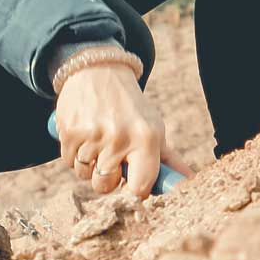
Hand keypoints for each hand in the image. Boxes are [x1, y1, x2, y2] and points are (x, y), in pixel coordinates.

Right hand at [55, 64, 167, 198]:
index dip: (134, 189)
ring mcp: (92, 134)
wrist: (98, 70)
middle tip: (111, 153)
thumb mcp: (153, 127)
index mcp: (146, 137)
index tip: (132, 179)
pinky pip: (68, 160)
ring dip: (89, 163)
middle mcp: (119, 136)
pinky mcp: (69, 130)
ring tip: (97, 139)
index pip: (139, 188)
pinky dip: (74, 152)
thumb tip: (191, 183)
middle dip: (107, 175)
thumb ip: (170, 160)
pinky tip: (83, 132)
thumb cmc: (130, 107)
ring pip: (85, 175)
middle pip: (105, 185)